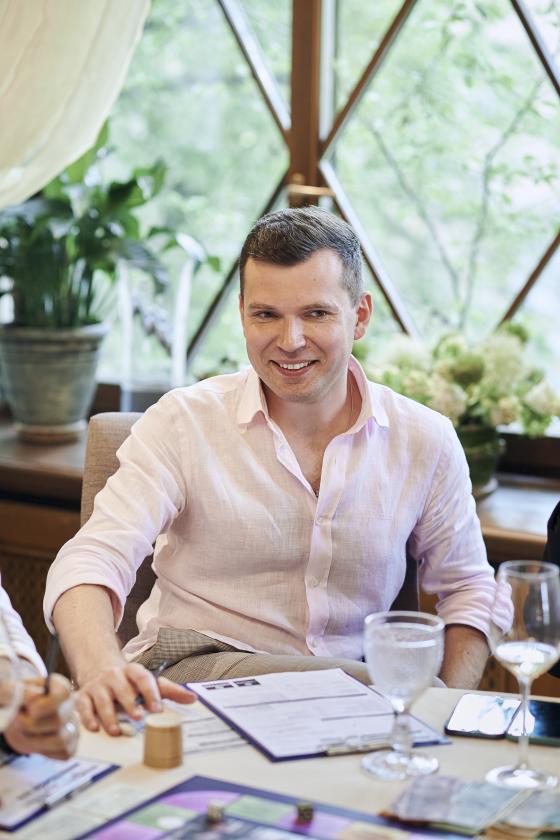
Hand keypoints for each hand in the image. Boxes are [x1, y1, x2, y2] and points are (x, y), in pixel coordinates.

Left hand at [4, 674, 78, 759]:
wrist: (17, 718)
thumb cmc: (15, 701)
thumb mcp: (8, 692)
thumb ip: (14, 691)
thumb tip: (33, 696)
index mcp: (57, 686)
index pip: (63, 693)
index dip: (46, 704)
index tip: (30, 710)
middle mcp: (69, 704)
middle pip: (58, 720)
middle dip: (31, 726)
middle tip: (16, 722)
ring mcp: (72, 724)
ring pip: (62, 740)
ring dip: (36, 741)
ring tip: (24, 733)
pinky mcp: (71, 743)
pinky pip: (63, 753)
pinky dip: (45, 751)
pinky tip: (36, 741)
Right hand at [76, 662, 195, 735]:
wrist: (99, 669)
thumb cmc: (129, 682)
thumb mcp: (148, 682)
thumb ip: (169, 691)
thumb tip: (193, 699)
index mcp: (132, 671)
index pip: (143, 678)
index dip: (150, 692)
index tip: (158, 708)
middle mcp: (114, 676)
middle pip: (122, 688)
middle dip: (129, 702)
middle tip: (138, 717)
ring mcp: (97, 685)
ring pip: (102, 699)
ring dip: (108, 715)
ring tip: (116, 731)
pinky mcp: (83, 695)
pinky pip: (83, 705)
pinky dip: (86, 717)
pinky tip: (93, 728)